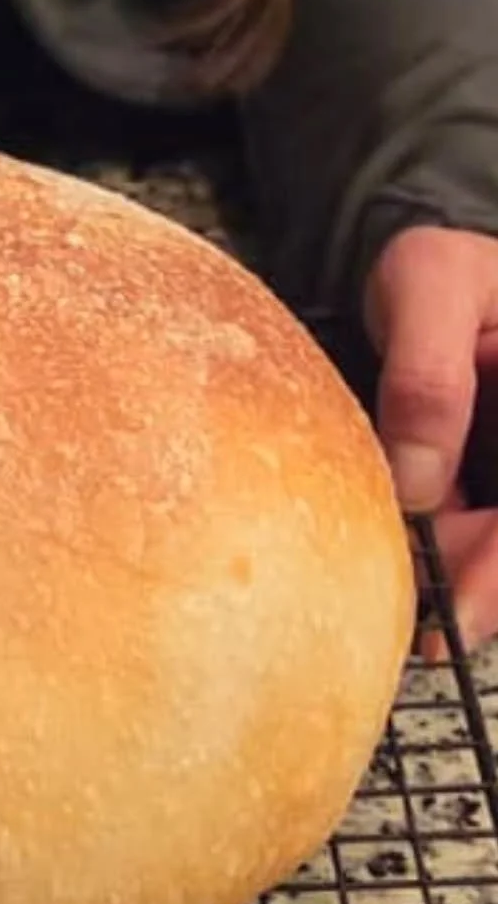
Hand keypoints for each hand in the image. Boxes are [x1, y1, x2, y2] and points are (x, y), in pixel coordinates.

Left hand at [363, 226, 497, 655]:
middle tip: (430, 640)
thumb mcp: (428, 286)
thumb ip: (426, 375)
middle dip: (488, 587)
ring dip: (469, 579)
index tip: (465, 612)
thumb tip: (415, 481)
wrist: (427, 263)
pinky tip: (416, 575)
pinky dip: (454, 557)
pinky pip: (483, 527)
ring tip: (416, 620)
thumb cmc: (436, 265)